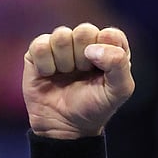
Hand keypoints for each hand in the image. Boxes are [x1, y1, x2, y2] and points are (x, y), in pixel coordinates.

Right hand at [22, 24, 134, 138]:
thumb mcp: (119, 91)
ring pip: (62, 35)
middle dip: (85, 57)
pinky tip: (49, 75)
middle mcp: (86, 44)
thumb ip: (119, 64)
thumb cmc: (94, 107)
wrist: (65, 126)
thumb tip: (92, 48)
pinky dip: (46, 65)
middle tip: (83, 74)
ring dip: (65, 62)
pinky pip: (41, 46)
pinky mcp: (39, 51)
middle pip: (85, 30)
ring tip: (67, 75)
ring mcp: (61, 46)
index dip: (107, 51)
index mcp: (110, 50)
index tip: (102, 70)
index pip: (112, 34)